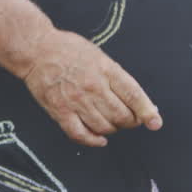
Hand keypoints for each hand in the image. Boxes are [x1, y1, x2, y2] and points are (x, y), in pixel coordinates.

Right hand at [20, 29, 163, 146]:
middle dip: (129, 122)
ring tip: (110, 123)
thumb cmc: (68, 50)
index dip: (147, 111)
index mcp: (106, 69)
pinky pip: (80, 134)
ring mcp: (76, 101)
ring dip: (112, 130)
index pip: (133, 95)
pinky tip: (98, 140)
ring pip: (104, 127)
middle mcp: (93, 87)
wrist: (36, 49)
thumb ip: (116, 77)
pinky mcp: (60, 111)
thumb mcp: (99, 55)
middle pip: (121, 116)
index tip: (155, 123)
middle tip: (128, 119)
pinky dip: (93, 141)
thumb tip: (136, 100)